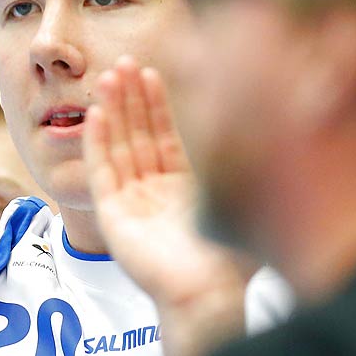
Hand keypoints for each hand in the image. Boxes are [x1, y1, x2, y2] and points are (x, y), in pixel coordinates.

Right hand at [85, 59, 248, 314]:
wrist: (207, 293)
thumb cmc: (230, 257)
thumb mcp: (237, 201)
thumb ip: (236, 168)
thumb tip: (258, 123)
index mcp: (183, 191)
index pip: (165, 138)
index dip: (157, 106)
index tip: (152, 73)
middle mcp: (154, 195)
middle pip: (138, 137)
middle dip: (131, 100)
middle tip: (123, 63)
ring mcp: (131, 205)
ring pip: (118, 148)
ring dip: (113, 112)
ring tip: (109, 78)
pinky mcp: (112, 216)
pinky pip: (102, 172)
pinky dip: (98, 143)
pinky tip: (97, 115)